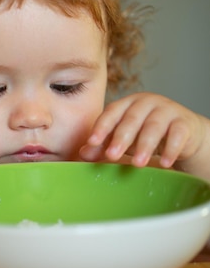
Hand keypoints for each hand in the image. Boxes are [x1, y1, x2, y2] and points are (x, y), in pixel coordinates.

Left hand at [79, 92, 208, 173]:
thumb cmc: (145, 134)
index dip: (101, 127)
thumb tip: (83, 153)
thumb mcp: (123, 139)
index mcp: (127, 104)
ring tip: (138, 164)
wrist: (182, 133)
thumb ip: (104, 145)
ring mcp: (166, 110)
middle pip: (132, 118)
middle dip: (121, 138)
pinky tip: (165, 163)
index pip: (111, 112)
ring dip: (145, 145)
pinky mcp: (184, 122)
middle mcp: (146, 103)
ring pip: (154, 126)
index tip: (92, 142)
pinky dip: (171, 149)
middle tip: (112, 155)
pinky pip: (177, 135)